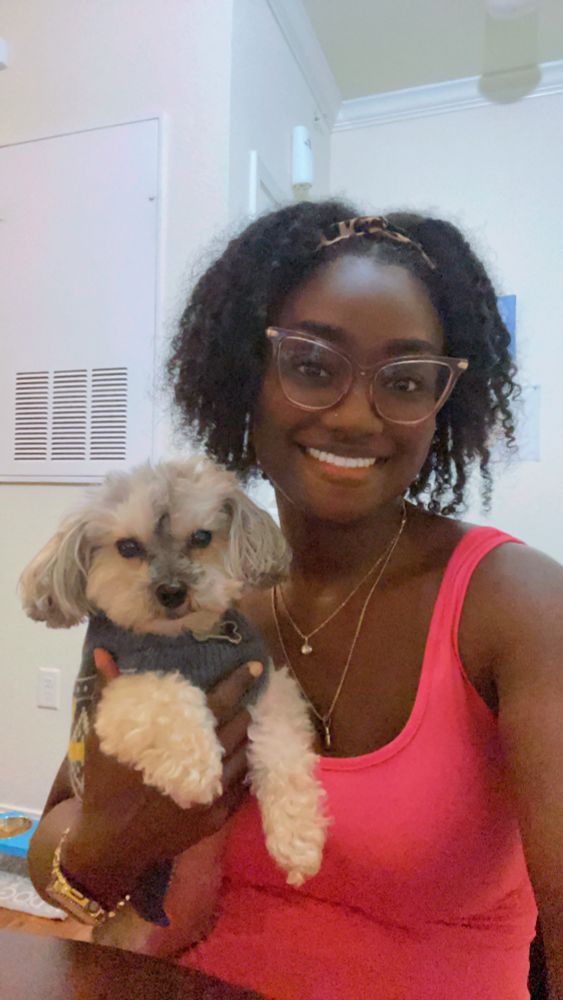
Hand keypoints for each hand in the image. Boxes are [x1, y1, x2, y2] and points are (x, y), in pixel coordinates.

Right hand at [62, 650, 261, 904]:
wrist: (110, 845)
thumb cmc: (106, 786)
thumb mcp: (106, 737)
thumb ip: (114, 691)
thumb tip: (105, 653)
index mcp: (178, 742)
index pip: (219, 704)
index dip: (238, 683)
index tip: (255, 666)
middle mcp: (202, 767)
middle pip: (238, 728)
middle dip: (245, 708)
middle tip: (251, 691)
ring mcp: (213, 794)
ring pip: (243, 756)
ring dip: (246, 736)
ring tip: (247, 719)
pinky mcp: (216, 818)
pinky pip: (242, 786)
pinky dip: (242, 767)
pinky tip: (240, 755)